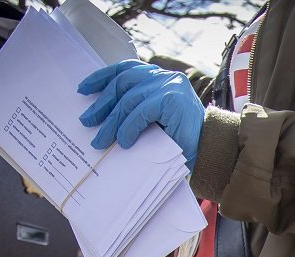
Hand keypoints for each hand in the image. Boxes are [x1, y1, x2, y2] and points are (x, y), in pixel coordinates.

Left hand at [78, 60, 204, 170]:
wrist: (210, 151)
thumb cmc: (182, 140)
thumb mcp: (154, 119)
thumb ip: (135, 109)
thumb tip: (101, 115)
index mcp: (160, 78)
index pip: (126, 69)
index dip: (102, 77)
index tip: (84, 89)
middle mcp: (165, 77)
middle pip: (122, 83)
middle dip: (102, 104)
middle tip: (87, 121)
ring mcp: (169, 86)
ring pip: (128, 98)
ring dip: (112, 122)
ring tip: (101, 140)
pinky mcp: (171, 99)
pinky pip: (140, 111)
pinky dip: (128, 127)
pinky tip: (124, 141)